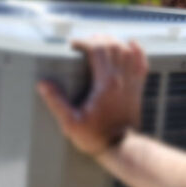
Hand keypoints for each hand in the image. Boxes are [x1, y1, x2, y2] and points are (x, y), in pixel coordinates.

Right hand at [37, 36, 148, 156]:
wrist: (120, 147)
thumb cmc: (96, 137)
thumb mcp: (70, 123)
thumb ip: (56, 102)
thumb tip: (43, 84)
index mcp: (105, 83)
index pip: (97, 50)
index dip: (84, 42)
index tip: (73, 45)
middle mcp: (121, 79)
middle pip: (112, 46)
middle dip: (97, 39)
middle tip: (85, 42)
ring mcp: (131, 83)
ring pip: (126, 51)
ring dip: (113, 42)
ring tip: (100, 42)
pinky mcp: (137, 88)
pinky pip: (141, 63)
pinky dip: (137, 51)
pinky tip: (131, 44)